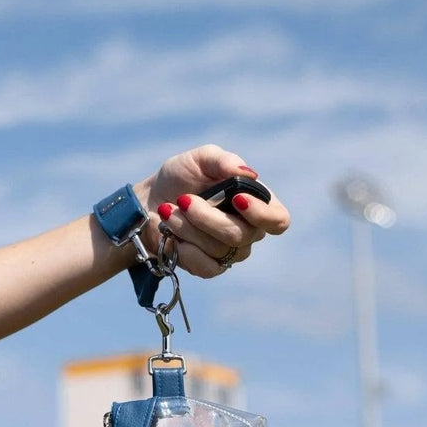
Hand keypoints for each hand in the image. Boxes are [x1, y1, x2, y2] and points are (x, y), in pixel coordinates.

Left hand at [135, 145, 290, 278]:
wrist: (148, 201)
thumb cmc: (181, 177)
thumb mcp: (200, 159)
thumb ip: (223, 161)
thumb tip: (249, 173)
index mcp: (256, 203)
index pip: (278, 220)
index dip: (262, 214)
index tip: (237, 199)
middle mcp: (249, 231)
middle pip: (241, 235)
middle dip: (207, 217)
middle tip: (183, 200)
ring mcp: (230, 252)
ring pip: (219, 250)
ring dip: (187, 228)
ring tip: (169, 211)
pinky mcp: (209, 267)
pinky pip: (205, 267)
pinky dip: (184, 248)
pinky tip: (172, 234)